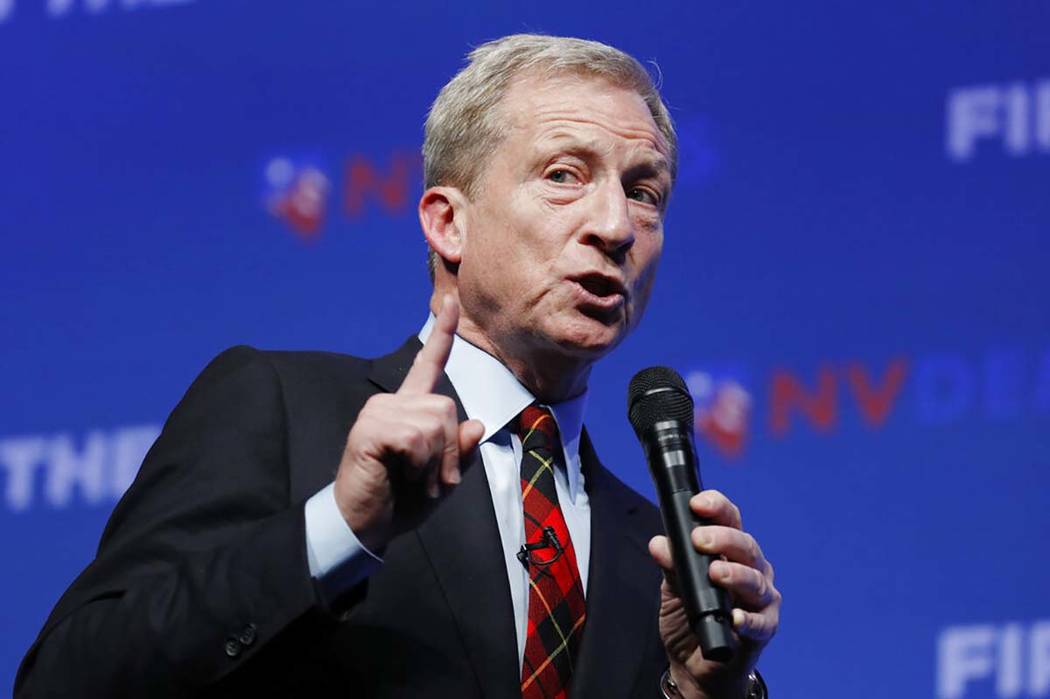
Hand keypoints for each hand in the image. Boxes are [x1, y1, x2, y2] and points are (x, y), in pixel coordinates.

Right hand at [333, 296, 484, 550]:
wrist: (365, 523)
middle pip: (447, 408)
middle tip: (426, 479)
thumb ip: (460, 452)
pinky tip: (398, 473)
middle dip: (447, 452)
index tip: (450, 301)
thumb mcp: (442, 479)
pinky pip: (416, 438)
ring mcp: (379, 412)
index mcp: (410, 408)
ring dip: (433, 463)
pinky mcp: (370, 428)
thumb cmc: (400, 500)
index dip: (443, 334)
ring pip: (435, 424)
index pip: (429, 364)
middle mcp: (392, 403)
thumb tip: (476, 424)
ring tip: (412, 479)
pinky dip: (418, 465)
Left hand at [648, 490, 779, 698]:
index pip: (730, 521)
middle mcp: (751, 570)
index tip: (697, 504)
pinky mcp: (763, 629)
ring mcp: (760, 599)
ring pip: (756, 580)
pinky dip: (748, 619)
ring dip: (736, 574)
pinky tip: (735, 618)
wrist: (694, 666)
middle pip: (745, 546)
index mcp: (730, 553)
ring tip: (717, 572)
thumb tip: (659, 543)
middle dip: (723, 538)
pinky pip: (761, 622)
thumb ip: (671, 565)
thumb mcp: (673, 589)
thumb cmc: (689, 620)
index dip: (717, 508)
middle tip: (699, 539)